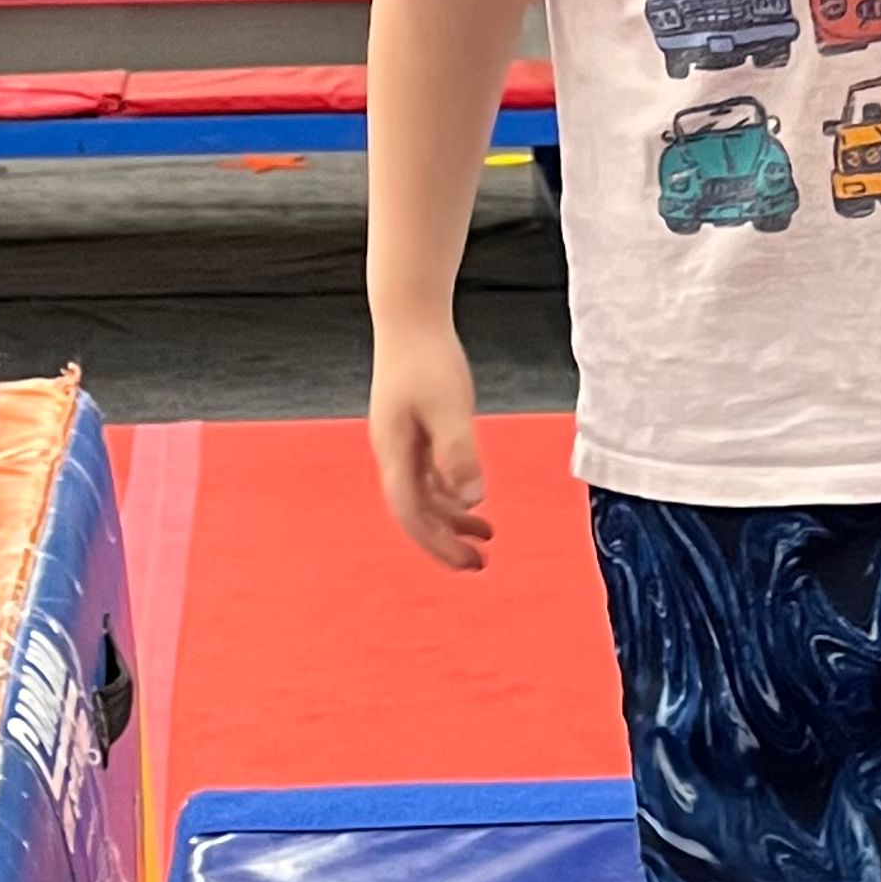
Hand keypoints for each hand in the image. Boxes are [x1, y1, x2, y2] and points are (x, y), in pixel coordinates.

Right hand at [368, 327, 492, 569]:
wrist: (409, 318)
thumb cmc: (428, 358)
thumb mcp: (449, 406)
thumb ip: (459, 452)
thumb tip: (471, 499)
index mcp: (395, 452)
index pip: (412, 513)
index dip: (438, 544)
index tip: (469, 562)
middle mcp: (393, 453)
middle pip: (415, 512)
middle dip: (445, 541)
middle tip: (481, 564)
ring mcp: (402, 442)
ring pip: (424, 495)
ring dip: (452, 519)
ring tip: (487, 537)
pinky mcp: (413, 429)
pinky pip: (429, 475)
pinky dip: (450, 493)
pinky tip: (472, 500)